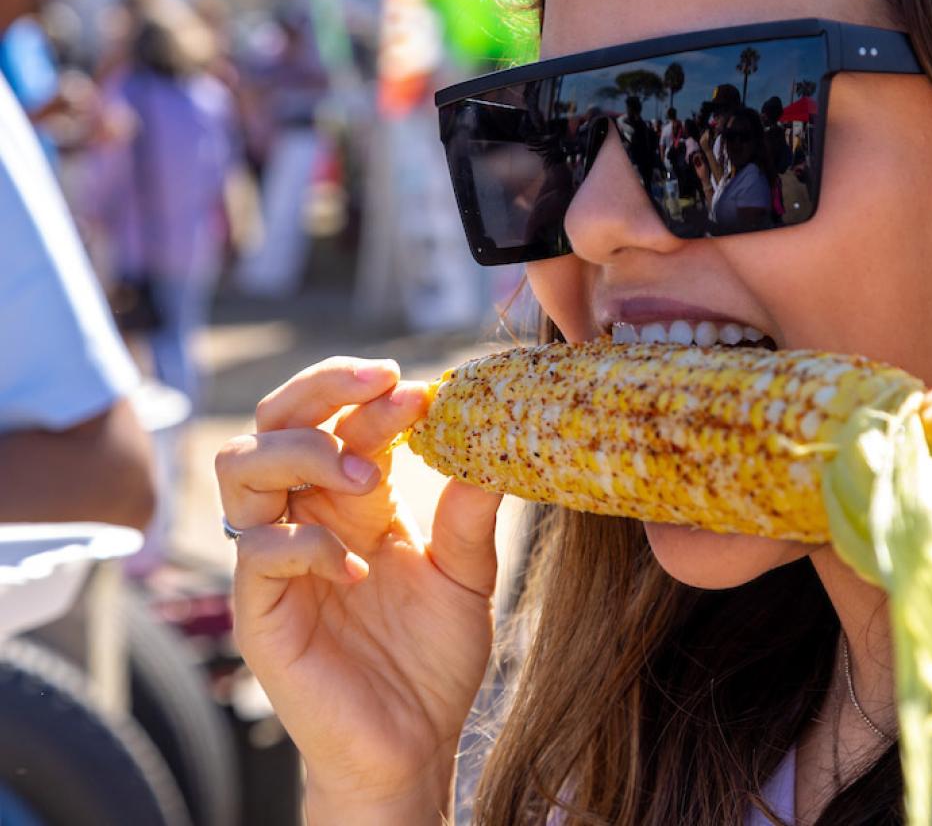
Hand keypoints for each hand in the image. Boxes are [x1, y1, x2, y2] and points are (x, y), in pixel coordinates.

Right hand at [217, 357, 502, 812]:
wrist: (413, 745)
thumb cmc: (432, 658)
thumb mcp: (466, 574)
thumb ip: (470, 513)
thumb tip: (492, 442)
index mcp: (353, 499)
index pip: (339, 418)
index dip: (372, 394)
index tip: (424, 389)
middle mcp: (306, 516)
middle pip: (275, 419)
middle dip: (322, 389)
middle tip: (383, 385)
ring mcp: (275, 561)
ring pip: (240, 467)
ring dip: (303, 454)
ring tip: (366, 480)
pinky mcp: (261, 611)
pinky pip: (256, 552)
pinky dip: (305, 545)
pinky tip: (355, 568)